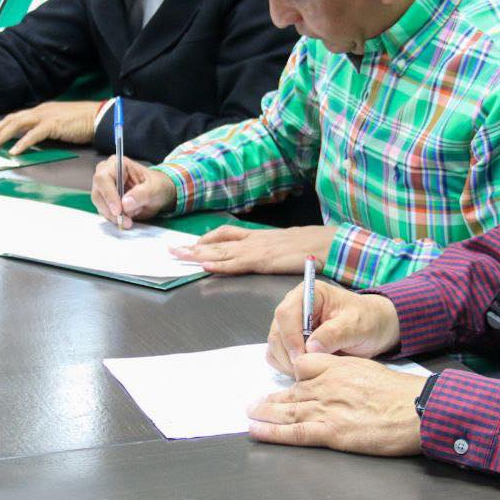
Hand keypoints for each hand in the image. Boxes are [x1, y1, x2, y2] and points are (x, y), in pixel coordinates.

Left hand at [0, 100, 96, 154]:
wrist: (99, 116)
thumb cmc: (83, 121)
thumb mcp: (60, 123)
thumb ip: (46, 128)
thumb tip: (33, 138)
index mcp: (41, 110)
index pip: (16, 117)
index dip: (1, 127)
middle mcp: (40, 111)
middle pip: (11, 119)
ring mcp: (46, 116)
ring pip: (17, 124)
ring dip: (2, 136)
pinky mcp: (54, 124)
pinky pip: (33, 134)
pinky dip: (22, 143)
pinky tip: (14, 151)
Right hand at [89, 156, 176, 227]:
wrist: (158, 193)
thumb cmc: (157, 185)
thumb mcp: (155, 188)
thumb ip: (142, 194)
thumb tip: (125, 203)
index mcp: (117, 164)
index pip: (103, 179)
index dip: (108, 195)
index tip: (118, 210)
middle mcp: (106, 175)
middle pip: (98, 194)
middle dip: (111, 210)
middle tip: (126, 221)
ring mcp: (104, 189)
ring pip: (100, 206)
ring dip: (114, 217)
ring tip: (130, 220)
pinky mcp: (105, 201)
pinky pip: (105, 213)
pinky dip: (115, 219)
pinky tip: (127, 219)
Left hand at [171, 224, 337, 275]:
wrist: (328, 244)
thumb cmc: (311, 246)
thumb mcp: (286, 246)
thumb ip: (272, 250)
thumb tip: (265, 256)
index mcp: (259, 237)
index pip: (226, 234)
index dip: (206, 239)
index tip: (190, 243)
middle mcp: (254, 240)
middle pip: (217, 241)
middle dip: (193, 247)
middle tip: (171, 250)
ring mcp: (257, 249)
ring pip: (222, 251)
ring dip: (198, 254)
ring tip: (179, 257)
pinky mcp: (263, 260)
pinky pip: (237, 263)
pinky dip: (219, 264)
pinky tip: (205, 265)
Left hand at [248, 353, 426, 455]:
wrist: (416, 409)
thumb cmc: (399, 393)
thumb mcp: (369, 369)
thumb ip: (347, 373)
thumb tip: (337, 383)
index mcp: (337, 367)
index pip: (304, 365)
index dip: (294, 376)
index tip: (287, 383)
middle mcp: (326, 386)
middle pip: (291, 391)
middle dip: (270, 398)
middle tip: (253, 403)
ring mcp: (326, 409)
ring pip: (287, 410)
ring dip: (264, 413)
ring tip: (249, 415)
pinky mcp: (331, 432)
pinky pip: (294, 432)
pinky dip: (272, 432)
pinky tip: (257, 431)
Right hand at [265, 281, 399, 377]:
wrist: (374, 328)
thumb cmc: (367, 320)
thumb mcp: (358, 325)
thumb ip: (335, 333)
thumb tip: (311, 347)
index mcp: (309, 293)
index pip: (286, 313)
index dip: (290, 337)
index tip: (301, 357)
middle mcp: (295, 307)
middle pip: (277, 332)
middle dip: (289, 354)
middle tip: (307, 370)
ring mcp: (290, 325)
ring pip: (275, 346)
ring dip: (288, 363)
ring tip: (312, 370)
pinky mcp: (290, 342)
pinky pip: (278, 357)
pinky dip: (287, 367)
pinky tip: (307, 370)